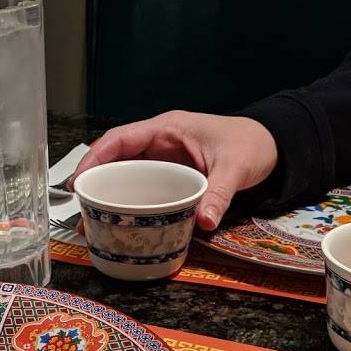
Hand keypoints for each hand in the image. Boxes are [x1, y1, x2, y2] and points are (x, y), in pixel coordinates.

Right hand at [69, 111, 277, 230]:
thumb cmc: (250, 144)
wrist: (270, 147)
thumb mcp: (235, 168)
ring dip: (108, 194)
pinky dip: (127, 201)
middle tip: (79, 208)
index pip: (120, 139)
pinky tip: (117, 220)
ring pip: (126, 174)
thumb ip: (219, 194)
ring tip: (90, 221)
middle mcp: (159, 143)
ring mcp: (162, 160)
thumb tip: (205, 221)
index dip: (95, 158)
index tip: (79, 180)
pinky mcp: (169, 176)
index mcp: (167, 129)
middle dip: (95, 181)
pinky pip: (142, 186)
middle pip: (115, 159)